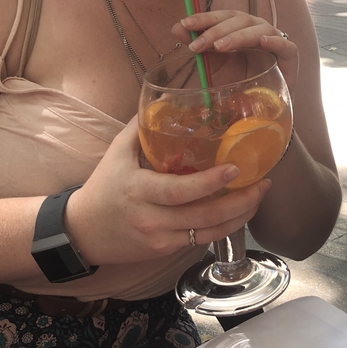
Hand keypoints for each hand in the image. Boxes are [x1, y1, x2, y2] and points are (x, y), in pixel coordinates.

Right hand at [65, 118, 271, 265]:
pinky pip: (200, 239)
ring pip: (208, 233)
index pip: (179, 190)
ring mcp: (160, 239)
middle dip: (240, 202)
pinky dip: (224, 227)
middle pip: (203, 216)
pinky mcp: (165, 251)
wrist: (83, 232)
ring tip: (259, 196)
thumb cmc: (103, 186)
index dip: (210, 183)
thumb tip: (168, 96)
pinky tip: (240, 211)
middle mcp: (152, 219)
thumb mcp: (116, 152)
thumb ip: (141, 125)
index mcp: (139, 191)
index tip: (235, 168)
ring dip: (239, 217)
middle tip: (263, 183)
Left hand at [172, 9, 298, 91]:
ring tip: (220, 46)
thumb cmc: (241, 83)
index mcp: (239, 29)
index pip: (222, 16)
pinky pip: (285, 45)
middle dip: (216, 29)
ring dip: (238, 35)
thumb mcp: (215, 66)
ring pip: (258, 28)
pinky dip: (274, 41)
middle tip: (198, 44)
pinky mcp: (290, 56)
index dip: (204, 18)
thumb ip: (200, 47)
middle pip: (238, 19)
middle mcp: (256, 30)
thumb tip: (176, 27)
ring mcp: (274, 41)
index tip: (185, 24)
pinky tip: (262, 41)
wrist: (264, 107)